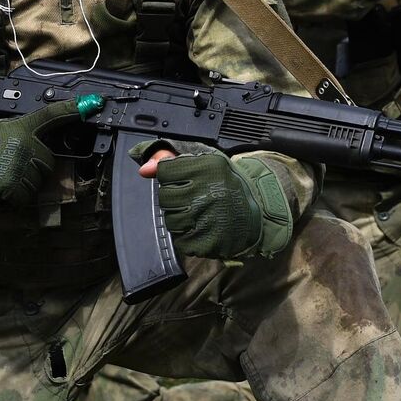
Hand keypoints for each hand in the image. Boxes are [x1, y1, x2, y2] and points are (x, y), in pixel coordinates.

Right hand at [0, 97, 85, 204]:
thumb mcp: (1, 130)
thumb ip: (23, 135)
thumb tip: (39, 144)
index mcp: (23, 128)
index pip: (51, 115)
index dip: (72, 109)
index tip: (93, 103)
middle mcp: (25, 144)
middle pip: (46, 164)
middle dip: (32, 169)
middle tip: (8, 166)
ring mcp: (20, 165)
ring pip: (36, 183)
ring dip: (22, 185)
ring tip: (1, 176)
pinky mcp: (13, 184)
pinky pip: (23, 197)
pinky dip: (12, 198)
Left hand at [130, 141, 293, 259]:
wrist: (257, 212)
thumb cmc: (228, 185)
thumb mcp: (205, 161)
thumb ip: (170, 159)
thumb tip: (143, 169)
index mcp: (206, 168)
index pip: (165, 171)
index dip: (173, 175)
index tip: (186, 178)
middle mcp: (204, 193)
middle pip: (165, 196)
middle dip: (175, 195)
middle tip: (195, 196)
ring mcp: (204, 219)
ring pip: (169, 218)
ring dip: (179, 215)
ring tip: (199, 210)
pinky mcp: (204, 241)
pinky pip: (179, 238)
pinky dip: (187, 233)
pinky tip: (202, 225)